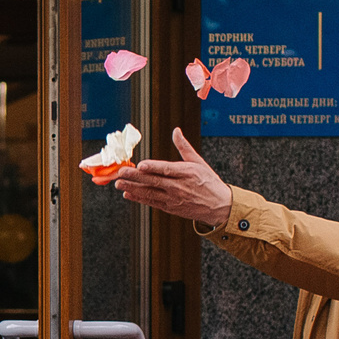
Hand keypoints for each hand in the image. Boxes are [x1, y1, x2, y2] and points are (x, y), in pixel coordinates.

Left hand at [113, 127, 235, 225]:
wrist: (219, 206)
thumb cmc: (209, 182)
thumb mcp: (199, 162)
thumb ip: (184, 147)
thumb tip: (176, 131)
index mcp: (187, 173)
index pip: (167, 169)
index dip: (153, 167)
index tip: (141, 164)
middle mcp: (179, 186)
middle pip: (154, 181)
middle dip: (136, 177)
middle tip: (121, 172)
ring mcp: (174, 198)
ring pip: (150, 193)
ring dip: (133, 188)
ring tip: (119, 183)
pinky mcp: (170, 208)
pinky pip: (152, 202)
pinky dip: (139, 198)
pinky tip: (128, 193)